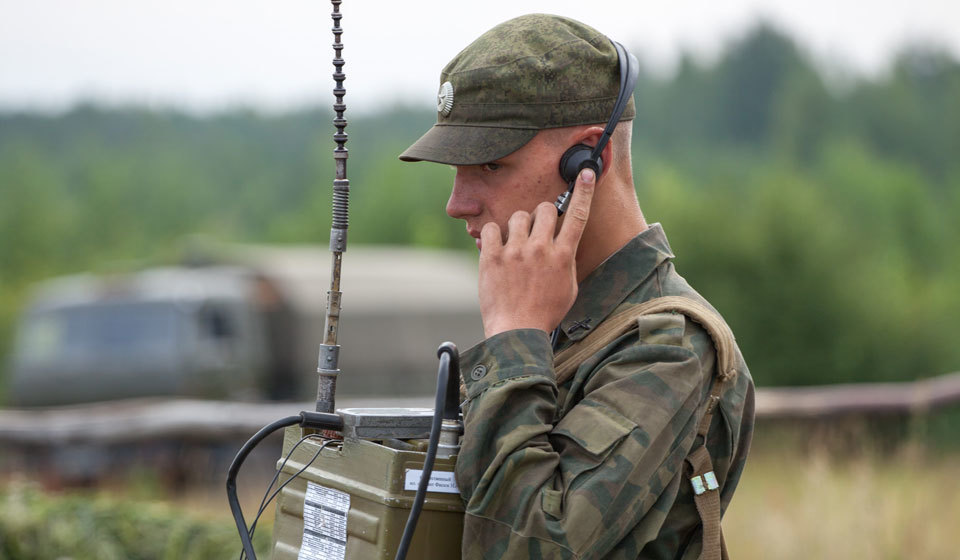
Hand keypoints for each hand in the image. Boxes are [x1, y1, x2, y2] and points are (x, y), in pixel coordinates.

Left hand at [478, 169, 595, 337]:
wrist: (516, 331)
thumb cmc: (545, 312)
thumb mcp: (568, 287)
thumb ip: (566, 261)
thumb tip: (563, 242)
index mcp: (563, 257)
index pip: (577, 216)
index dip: (584, 191)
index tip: (587, 173)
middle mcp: (540, 250)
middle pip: (545, 209)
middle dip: (543, 214)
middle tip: (538, 229)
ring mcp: (515, 252)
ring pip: (519, 215)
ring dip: (520, 224)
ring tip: (517, 243)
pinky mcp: (493, 257)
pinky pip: (493, 228)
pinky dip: (495, 234)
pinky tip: (498, 247)